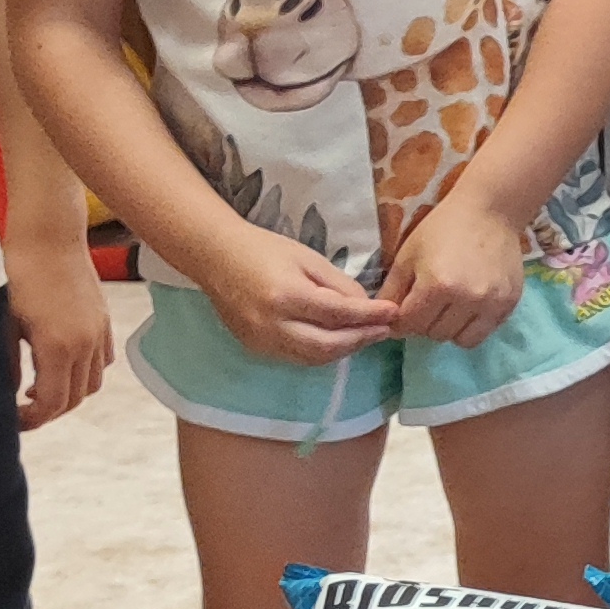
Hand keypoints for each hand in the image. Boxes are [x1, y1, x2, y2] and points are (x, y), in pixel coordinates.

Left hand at [3, 235, 114, 430]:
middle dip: (49, 411)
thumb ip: (6, 362)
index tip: (12, 419)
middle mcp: (86, 345)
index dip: (32, 419)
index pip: (52, 403)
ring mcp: (99, 332)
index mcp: (58, 347)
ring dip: (69, 393)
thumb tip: (7, 393)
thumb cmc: (19, 272)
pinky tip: (62, 363)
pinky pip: (103, 360)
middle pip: (76, 399)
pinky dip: (86, 372)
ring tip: (40, 387)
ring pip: (93, 383)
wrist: (49, 234)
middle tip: (22, 410)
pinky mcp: (103, 320)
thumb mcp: (3, 322)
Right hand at [195, 228, 393, 365]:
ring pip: (313, 359)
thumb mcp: (308, 258)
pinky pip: (296, 358)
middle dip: (361, 340)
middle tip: (383, 330)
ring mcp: (262, 341)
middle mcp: (273, 325)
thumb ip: (339, 285)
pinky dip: (321, 353)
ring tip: (365, 336)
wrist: (216, 257)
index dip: (370, 316)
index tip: (393, 312)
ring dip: (344, 350)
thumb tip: (367, 308)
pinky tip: (337, 341)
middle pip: (328, 346)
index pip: (338, 314)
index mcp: (286, 296)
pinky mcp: (255, 349)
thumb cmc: (264, 249)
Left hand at [380, 199, 525, 349]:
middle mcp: (466, 299)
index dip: (402, 320)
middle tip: (428, 304)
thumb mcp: (408, 255)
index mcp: (437, 285)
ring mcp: (492, 303)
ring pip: (460, 340)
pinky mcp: (509, 304)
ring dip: (449, 328)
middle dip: (425, 323)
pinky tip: (469, 306)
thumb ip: (393, 291)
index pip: (410, 325)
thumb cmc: (443, 228)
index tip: (404, 310)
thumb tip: (387, 322)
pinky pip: (484, 332)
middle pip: (435, 334)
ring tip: (449, 308)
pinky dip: (471, 325)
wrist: (490, 211)